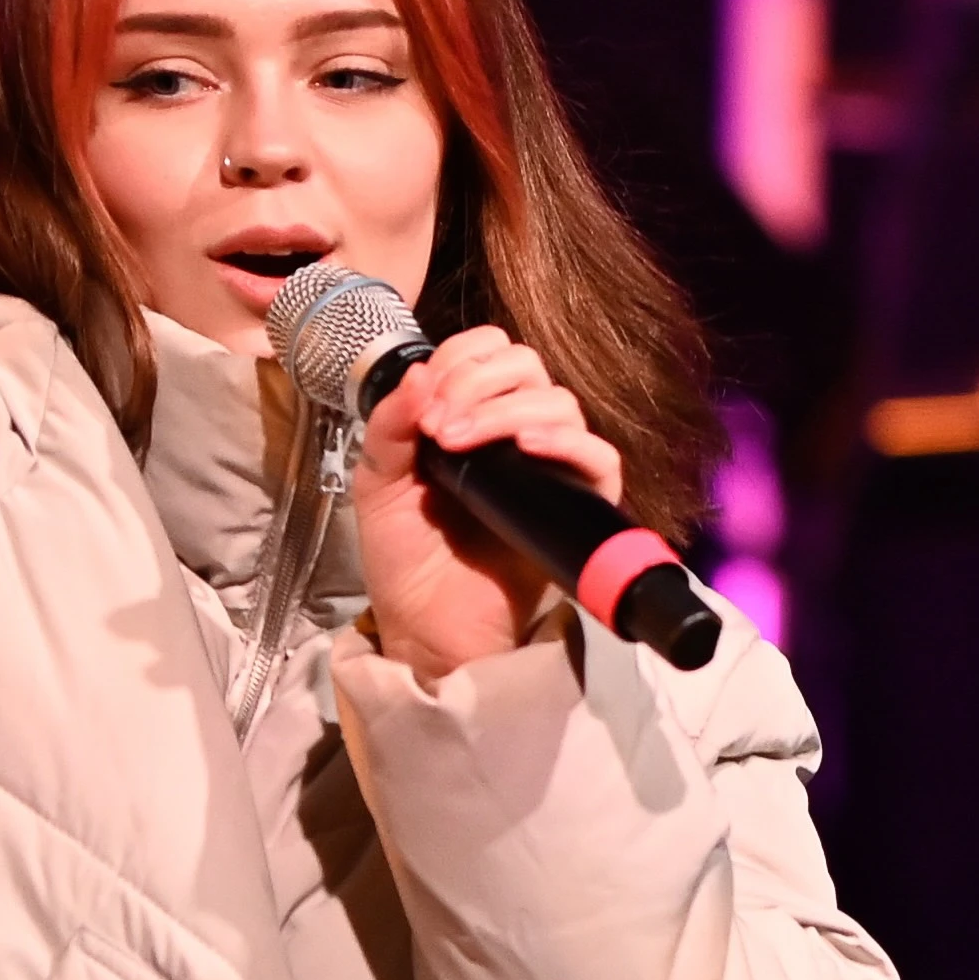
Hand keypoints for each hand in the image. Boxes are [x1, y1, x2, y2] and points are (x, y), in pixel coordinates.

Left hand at [347, 321, 621, 681]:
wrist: (426, 627)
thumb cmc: (406, 557)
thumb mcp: (379, 481)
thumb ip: (391, 424)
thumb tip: (424, 372)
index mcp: (473, 416)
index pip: (490, 352)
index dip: (461, 359)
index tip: (428, 397)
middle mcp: (517, 432)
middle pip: (527, 367)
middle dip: (478, 382)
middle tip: (438, 426)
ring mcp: (551, 467)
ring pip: (559, 404)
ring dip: (505, 411)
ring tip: (459, 444)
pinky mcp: (579, 505)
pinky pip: (599, 458)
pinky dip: (566, 442)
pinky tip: (526, 446)